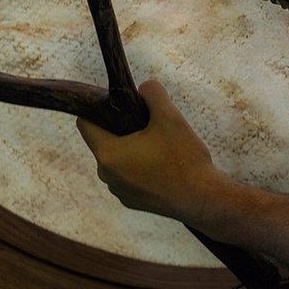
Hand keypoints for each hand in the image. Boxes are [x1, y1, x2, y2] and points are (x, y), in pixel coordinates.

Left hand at [76, 79, 220, 222]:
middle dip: (121, 130)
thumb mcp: (171, 117)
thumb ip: (153, 93)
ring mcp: (119, 191)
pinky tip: (164, 166)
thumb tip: (145, 87)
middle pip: (103, 141)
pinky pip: (129, 177)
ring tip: (161, 146)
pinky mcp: (133, 202)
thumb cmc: (184, 158)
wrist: (203, 200)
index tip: (122, 105)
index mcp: (108, 153)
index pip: (85, 124)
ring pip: (117, 160)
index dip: (99, 109)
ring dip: (132, 150)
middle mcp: (106, 175)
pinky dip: (140, 168)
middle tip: (149, 124)